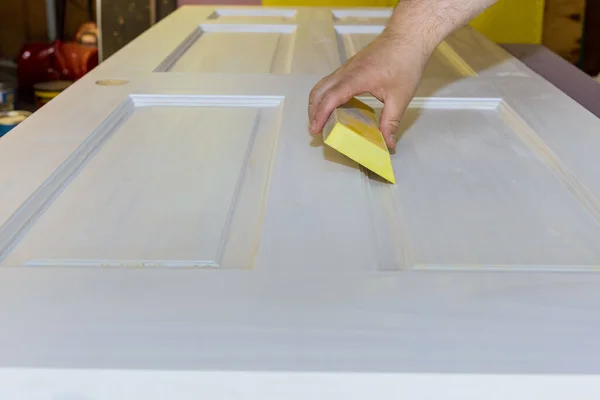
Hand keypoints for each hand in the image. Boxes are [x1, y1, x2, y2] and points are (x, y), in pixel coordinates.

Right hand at [308, 31, 429, 148]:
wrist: (408, 36)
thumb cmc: (405, 62)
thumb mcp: (400, 97)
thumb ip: (391, 122)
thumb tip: (388, 142)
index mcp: (355, 78)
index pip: (330, 98)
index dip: (320, 115)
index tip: (316, 129)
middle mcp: (346, 72)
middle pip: (319, 91)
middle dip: (313, 111)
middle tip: (316, 128)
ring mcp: (347, 67)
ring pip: (323, 85)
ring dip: (317, 102)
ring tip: (321, 119)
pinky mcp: (351, 66)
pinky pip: (331, 81)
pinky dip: (326, 94)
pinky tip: (335, 105)